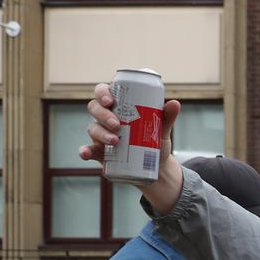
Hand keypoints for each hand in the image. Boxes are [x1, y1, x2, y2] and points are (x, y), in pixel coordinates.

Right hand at [81, 82, 185, 213]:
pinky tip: (86, 154)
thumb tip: (174, 104)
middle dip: (103, 115)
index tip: (111, 100)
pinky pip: (87, 149)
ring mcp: (100, 134)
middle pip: (94, 108)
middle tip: (117, 124)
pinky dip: (85, 151)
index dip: (103, 93)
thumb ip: (167, 117)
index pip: (104, 92)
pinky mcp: (99, 152)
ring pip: (93, 128)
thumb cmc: (155, 140)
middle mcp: (105, 117)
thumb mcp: (162, 129)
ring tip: (116, 141)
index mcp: (118, 106)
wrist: (155, 167)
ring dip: (101, 133)